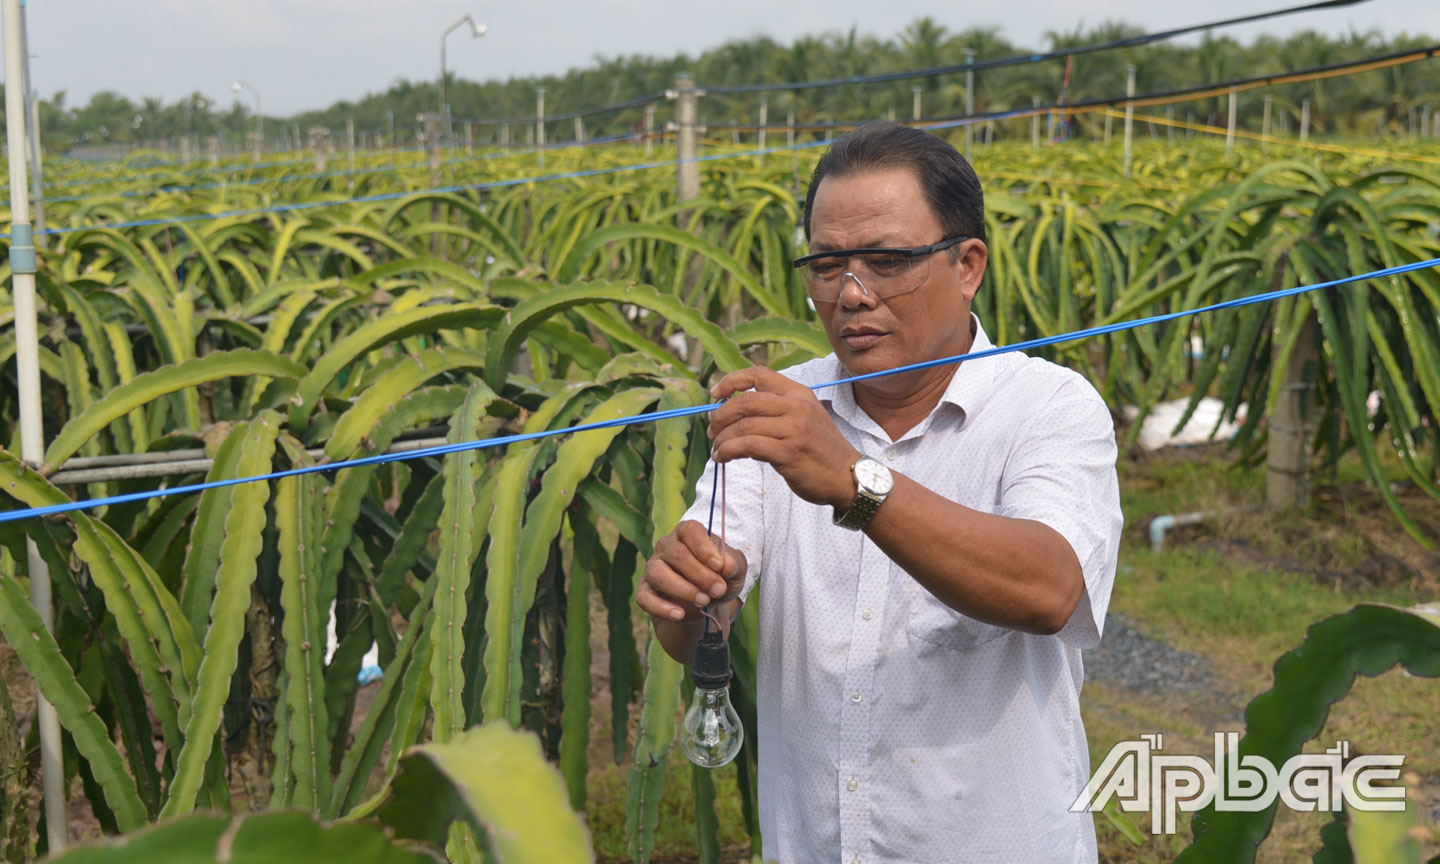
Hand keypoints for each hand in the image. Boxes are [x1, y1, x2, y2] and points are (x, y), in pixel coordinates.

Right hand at [637, 520, 746, 622]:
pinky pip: (645, 598)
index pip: (690, 531)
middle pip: (676, 554)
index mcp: (687, 533)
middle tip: (718, 590)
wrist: (707, 601)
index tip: (718, 566)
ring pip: (658, 574)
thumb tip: (727, 566)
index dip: (703, 547)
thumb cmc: (720, 576)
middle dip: (700, 575)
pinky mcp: (646, 591)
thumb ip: (735, 564)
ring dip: (682, 590)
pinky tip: (680, 614)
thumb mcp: (735, 569)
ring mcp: (653, 568)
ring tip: (703, 601)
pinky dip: (662, 608)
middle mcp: (666, 547)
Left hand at [708, 366, 859, 508]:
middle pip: (745, 401)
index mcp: (799, 393)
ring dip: (722, 438)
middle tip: (712, 429)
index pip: (759, 375)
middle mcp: (797, 407)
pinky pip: (748, 446)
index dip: (731, 381)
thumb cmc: (820, 449)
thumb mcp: (806, 416)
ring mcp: (794, 430)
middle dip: (720, 416)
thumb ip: (778, 408)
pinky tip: (723, 457)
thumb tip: (733, 407)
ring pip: (743, 425)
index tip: (715, 395)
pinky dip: (728, 451)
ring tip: (717, 448)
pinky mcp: (789, 453)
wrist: (849, 477)